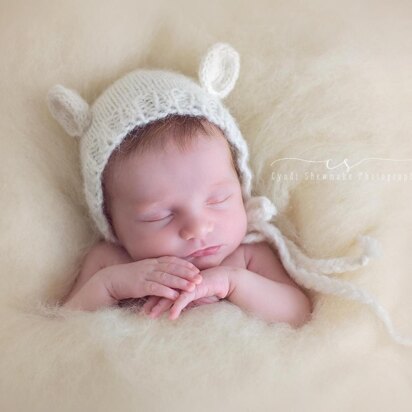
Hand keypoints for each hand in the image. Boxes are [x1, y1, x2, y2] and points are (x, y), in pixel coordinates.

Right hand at [63, 256, 201, 310]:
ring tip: (192, 287)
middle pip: (172, 268)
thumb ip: (155, 271)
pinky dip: (166, 291)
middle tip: (200, 278)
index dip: (185, 265)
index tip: (196, 269)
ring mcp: (145, 275)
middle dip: (187, 273)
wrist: (109, 281)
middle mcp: (150, 266)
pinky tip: (175, 295)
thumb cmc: (127, 278)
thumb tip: (168, 275)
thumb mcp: (143, 271)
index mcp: (151, 262)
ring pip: (166, 277)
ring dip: (180, 282)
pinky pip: (155, 288)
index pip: (172, 261)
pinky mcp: (139, 286)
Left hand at [142, 266, 230, 319]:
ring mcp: (187, 284)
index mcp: (178, 281)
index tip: (143, 306)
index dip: (152, 297)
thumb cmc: (209, 287)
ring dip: (160, 306)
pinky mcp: (195, 288)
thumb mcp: (194, 295)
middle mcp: (180, 281)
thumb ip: (184, 300)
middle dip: (151, 302)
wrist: (224, 280)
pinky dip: (177, 307)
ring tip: (151, 316)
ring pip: (170, 296)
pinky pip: (184, 299)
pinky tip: (171, 316)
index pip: (162, 289)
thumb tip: (173, 309)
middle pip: (162, 292)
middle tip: (143, 312)